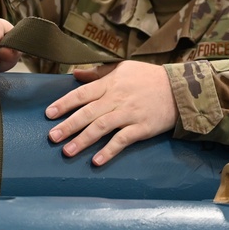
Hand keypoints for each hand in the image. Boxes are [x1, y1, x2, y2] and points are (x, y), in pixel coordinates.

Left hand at [45, 61, 177, 165]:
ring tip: (67, 151)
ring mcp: (129, 114)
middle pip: (88, 112)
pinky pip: (122, 140)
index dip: (64, 104)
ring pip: (101, 127)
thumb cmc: (148, 78)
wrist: (179, 89)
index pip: (82, 94)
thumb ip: (98, 73)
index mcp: (110, 83)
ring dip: (83, 140)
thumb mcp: (123, 68)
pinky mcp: (141, 128)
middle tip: (52, 137)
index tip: (49, 114)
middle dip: (68, 125)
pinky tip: (96, 160)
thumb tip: (75, 74)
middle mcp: (117, 98)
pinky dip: (109, 150)